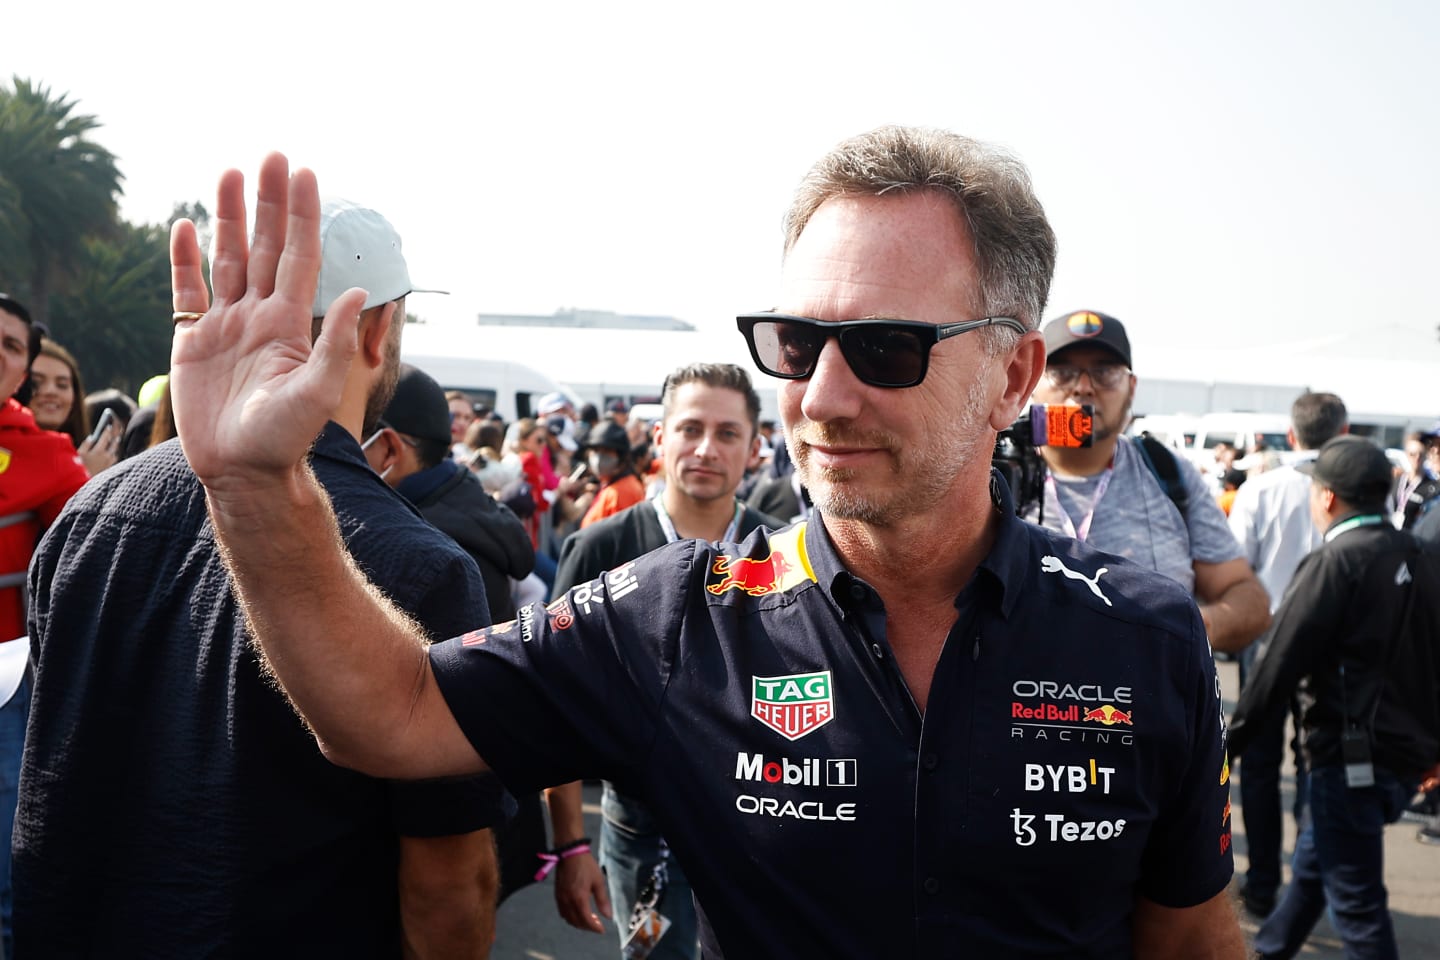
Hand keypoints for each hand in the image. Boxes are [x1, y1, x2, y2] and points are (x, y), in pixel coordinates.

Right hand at [76, 422, 118, 474]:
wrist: (80, 484)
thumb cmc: (77, 467)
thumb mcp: (78, 454)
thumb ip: (86, 444)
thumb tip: (91, 438)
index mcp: (98, 451)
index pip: (105, 438)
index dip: (107, 431)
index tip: (109, 427)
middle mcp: (106, 458)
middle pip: (114, 446)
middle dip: (114, 440)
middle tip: (116, 435)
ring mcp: (108, 465)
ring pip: (114, 455)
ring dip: (114, 449)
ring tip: (114, 446)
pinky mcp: (107, 471)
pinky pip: (113, 462)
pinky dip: (112, 457)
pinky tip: (110, 457)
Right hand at [169, 153, 366, 500]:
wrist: (243, 470)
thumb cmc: (285, 438)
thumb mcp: (318, 392)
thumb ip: (337, 343)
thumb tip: (358, 292)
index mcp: (291, 323)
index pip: (298, 256)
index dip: (302, 216)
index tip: (305, 174)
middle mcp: (260, 316)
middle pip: (263, 246)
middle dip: (268, 203)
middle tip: (271, 157)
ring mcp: (226, 326)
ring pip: (226, 259)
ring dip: (228, 217)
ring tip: (229, 173)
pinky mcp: (192, 342)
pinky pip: (187, 291)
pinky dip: (185, 260)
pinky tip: (187, 227)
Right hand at [553, 849, 610, 933]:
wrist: (570, 853)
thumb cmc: (586, 865)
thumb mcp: (598, 881)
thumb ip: (603, 900)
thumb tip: (608, 916)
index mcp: (579, 898)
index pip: (586, 920)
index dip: (595, 928)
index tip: (602, 930)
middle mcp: (568, 901)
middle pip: (577, 922)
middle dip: (587, 927)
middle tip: (597, 924)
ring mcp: (561, 898)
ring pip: (568, 919)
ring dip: (578, 923)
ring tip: (589, 919)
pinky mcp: (557, 895)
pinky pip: (562, 912)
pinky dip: (570, 917)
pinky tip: (577, 912)